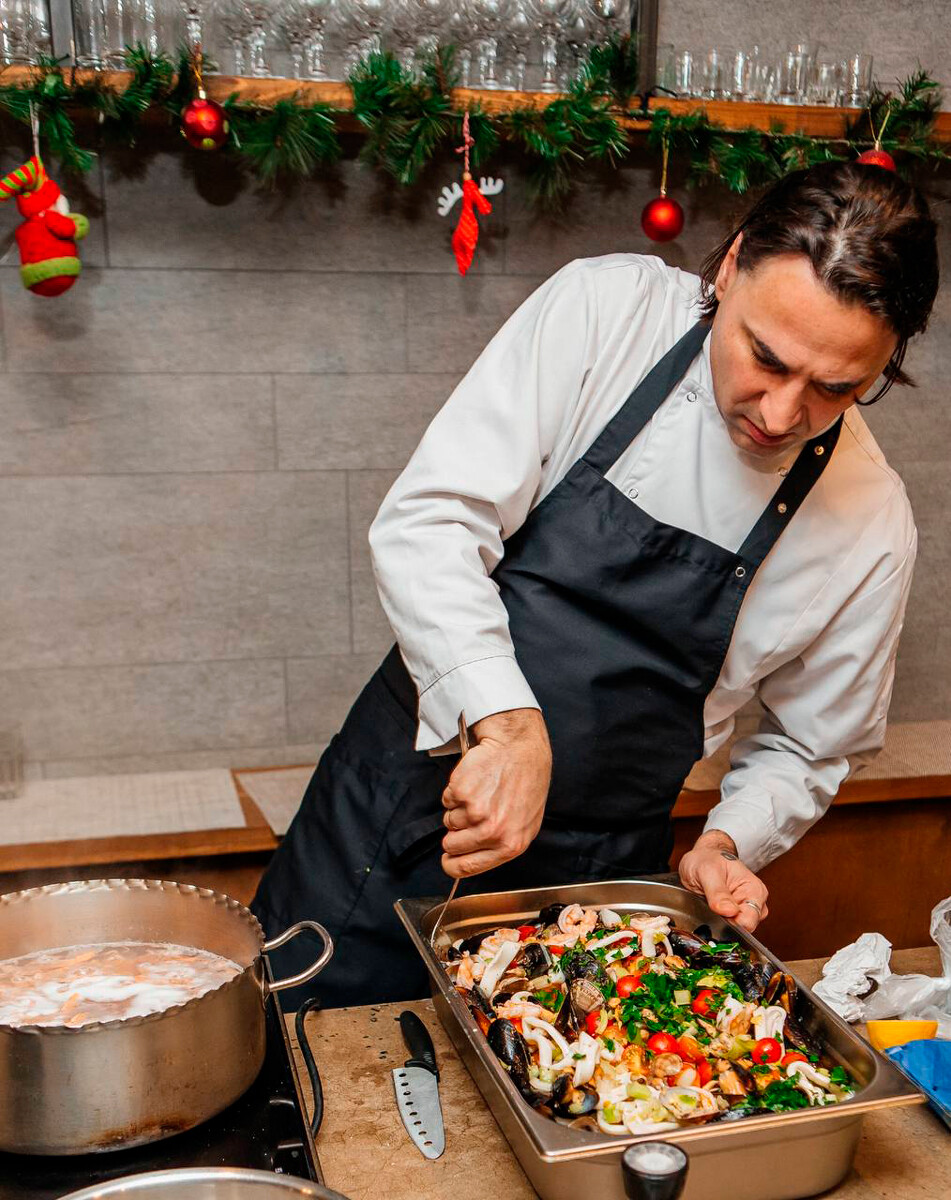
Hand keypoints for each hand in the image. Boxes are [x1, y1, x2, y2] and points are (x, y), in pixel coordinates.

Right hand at [440, 708, 550, 878]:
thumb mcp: (525, 822)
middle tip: (471, 813)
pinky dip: (455, 790)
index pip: (468, 868)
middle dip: (455, 832)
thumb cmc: (525, 782)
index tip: (447, 860)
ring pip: (449, 821)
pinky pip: (447, 799)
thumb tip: (472, 857)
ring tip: (480, 792)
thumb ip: (501, 843)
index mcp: (510, 845)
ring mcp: (476, 812)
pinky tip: (475, 781)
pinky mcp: (462, 792)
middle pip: (452, 845)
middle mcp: (492, 832)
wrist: (519, 748)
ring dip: (458, 808)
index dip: (452, 865)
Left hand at [678, 830, 769, 932]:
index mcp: (754, 890)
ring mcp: (742, 910)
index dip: (733, 924)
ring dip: (719, 924)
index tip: (717, 917)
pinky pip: (726, 928)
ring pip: (734, 930)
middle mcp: (752, 902)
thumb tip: (729, 912)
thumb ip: (718, 892)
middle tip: (709, 910)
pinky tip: (707, 912)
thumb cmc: (707, 859)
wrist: (700, 858)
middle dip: (725, 924)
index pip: (751, 919)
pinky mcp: (730, 916)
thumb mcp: (708, 871)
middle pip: (744, 928)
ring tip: (707, 906)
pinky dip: (715, 924)